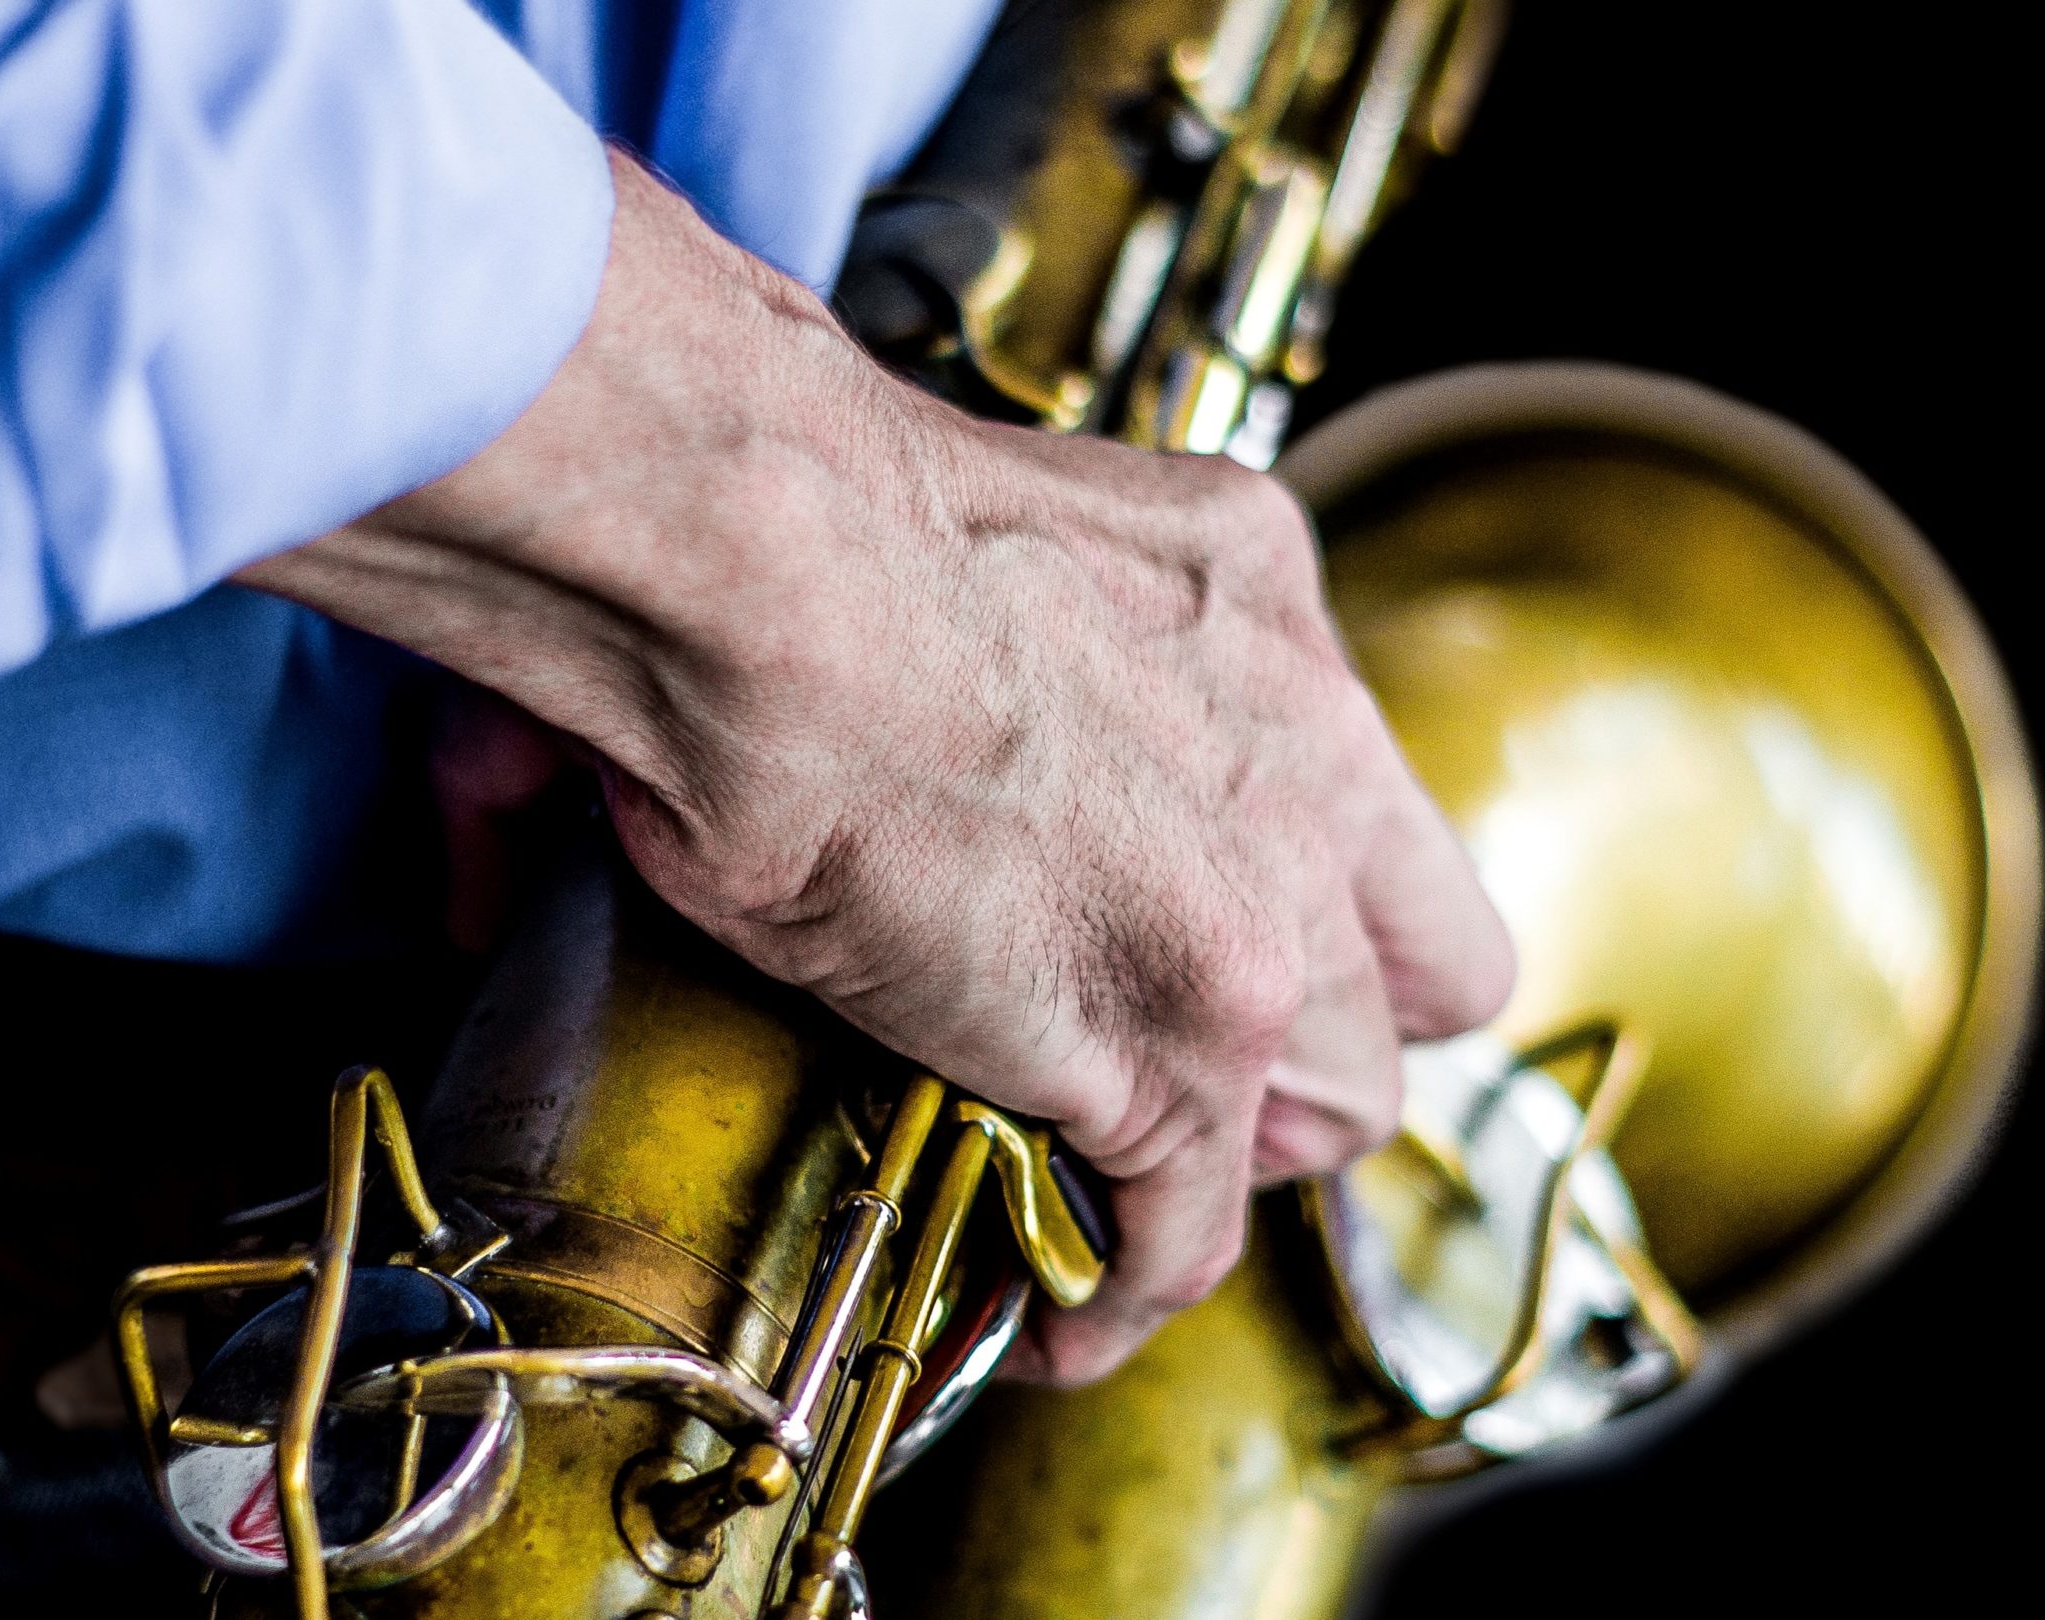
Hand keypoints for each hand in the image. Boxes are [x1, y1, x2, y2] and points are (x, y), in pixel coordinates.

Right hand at [237, 152, 1512, 1383]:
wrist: (756, 567)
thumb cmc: (777, 518)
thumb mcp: (955, 536)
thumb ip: (931, 627)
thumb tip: (629, 727)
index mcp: (1253, 595)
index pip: (1362, 789)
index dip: (1316, 890)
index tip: (1235, 924)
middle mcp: (1305, 744)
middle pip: (1415, 963)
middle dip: (1325, 1031)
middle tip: (1211, 1061)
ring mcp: (1263, 905)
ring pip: (1343, 1103)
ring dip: (1240, 1155)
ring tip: (1131, 1188)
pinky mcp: (1180, 1045)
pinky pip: (1194, 1228)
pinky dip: (1128, 1287)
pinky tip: (1066, 1312)